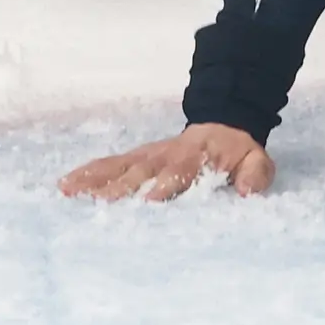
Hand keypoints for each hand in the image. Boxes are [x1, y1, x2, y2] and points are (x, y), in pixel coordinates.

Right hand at [59, 124, 272, 202]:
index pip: (180, 171)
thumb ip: (255, 175)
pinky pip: (110, 164)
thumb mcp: (257, 160)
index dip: (166, 184)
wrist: (223, 123)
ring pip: (118, 166)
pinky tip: (67, 184)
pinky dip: (88, 173)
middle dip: (120, 186)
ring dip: (94, 178)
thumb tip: (246, 191)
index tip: (150, 200)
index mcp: (196, 157)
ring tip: (67, 190)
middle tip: (98, 202)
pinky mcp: (137, 158)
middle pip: (141, 170)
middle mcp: (165, 155)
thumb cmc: (237, 151)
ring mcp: (147, 155)